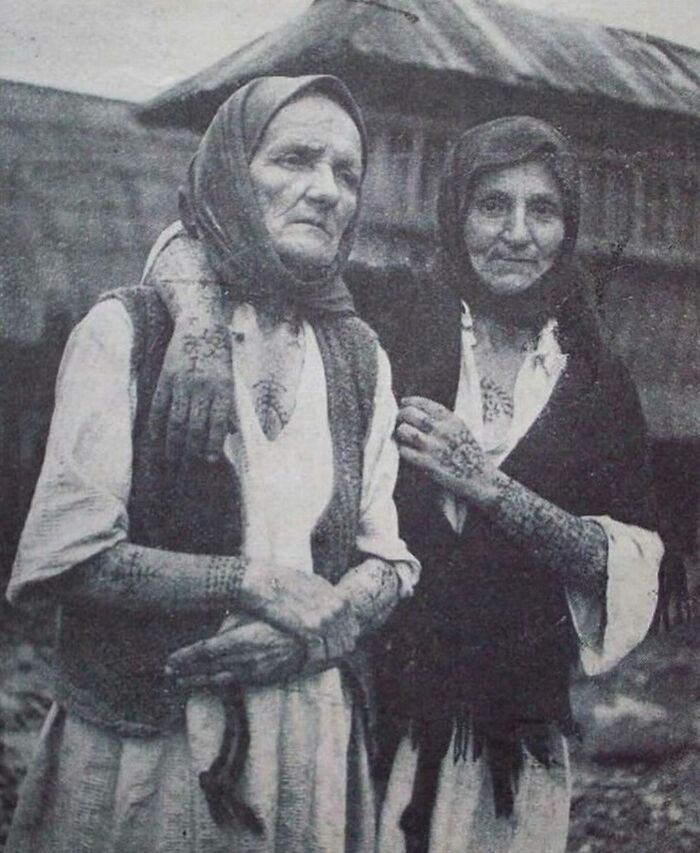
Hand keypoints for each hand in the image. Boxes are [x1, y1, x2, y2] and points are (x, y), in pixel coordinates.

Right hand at [147, 317, 234, 463]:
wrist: (200, 324)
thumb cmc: (220, 353)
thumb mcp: (232, 377)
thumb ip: (230, 405)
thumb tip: (230, 432)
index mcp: (223, 388)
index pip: (216, 423)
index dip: (212, 444)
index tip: (209, 461)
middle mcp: (202, 388)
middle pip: (194, 426)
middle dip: (191, 450)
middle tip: (188, 467)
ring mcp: (182, 383)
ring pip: (176, 420)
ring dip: (173, 443)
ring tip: (172, 459)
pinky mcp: (166, 378)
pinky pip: (160, 406)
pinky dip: (157, 425)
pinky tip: (156, 439)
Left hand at [166, 618, 305, 687]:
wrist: (316, 639)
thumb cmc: (285, 619)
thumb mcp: (257, 613)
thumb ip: (235, 624)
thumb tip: (216, 634)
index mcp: (243, 639)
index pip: (207, 651)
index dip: (186, 657)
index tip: (170, 660)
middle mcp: (246, 659)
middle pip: (209, 667)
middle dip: (186, 670)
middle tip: (168, 673)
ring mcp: (254, 671)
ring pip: (219, 679)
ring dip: (198, 680)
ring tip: (181, 681)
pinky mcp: (263, 679)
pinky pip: (235, 683)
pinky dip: (218, 684)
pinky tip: (208, 684)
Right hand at [239, 563, 359, 659]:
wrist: (265, 582)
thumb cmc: (286, 582)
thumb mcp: (315, 584)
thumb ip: (328, 598)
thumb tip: (335, 609)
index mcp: (340, 599)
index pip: (352, 630)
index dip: (343, 641)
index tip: (332, 648)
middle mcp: (336, 610)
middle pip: (346, 643)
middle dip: (335, 653)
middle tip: (321, 660)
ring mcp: (325, 620)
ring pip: (334, 652)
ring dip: (323, 660)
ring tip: (311, 664)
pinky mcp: (309, 630)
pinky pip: (318, 655)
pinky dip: (311, 662)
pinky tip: (302, 664)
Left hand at [395, 396, 491, 498]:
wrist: (480, 478)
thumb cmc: (468, 452)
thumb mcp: (460, 428)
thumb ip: (441, 419)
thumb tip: (416, 410)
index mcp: (451, 419)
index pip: (423, 403)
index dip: (409, 402)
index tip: (404, 404)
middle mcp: (442, 430)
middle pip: (409, 414)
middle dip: (401, 416)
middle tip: (400, 422)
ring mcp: (434, 447)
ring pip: (404, 430)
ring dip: (400, 433)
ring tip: (402, 437)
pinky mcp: (428, 464)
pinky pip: (405, 451)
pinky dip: (402, 450)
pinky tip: (407, 451)